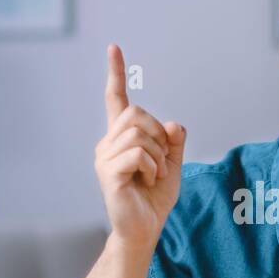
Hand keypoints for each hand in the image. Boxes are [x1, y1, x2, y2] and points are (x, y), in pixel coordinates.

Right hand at [95, 44, 185, 247]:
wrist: (144, 230)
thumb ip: (173, 142)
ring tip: (155, 175)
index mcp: (121, 138)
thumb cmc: (154, 199)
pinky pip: (138, 154)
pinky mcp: (108, 173)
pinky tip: (149, 181)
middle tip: (162, 160)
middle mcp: (108, 144)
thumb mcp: (172, 165)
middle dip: (158, 134)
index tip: (114, 48)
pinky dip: (153, 166)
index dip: (116, 73)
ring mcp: (105, 158)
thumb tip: (172, 125)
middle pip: (136, 114)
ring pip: (139, 133)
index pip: (116, 100)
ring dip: (159, 155)